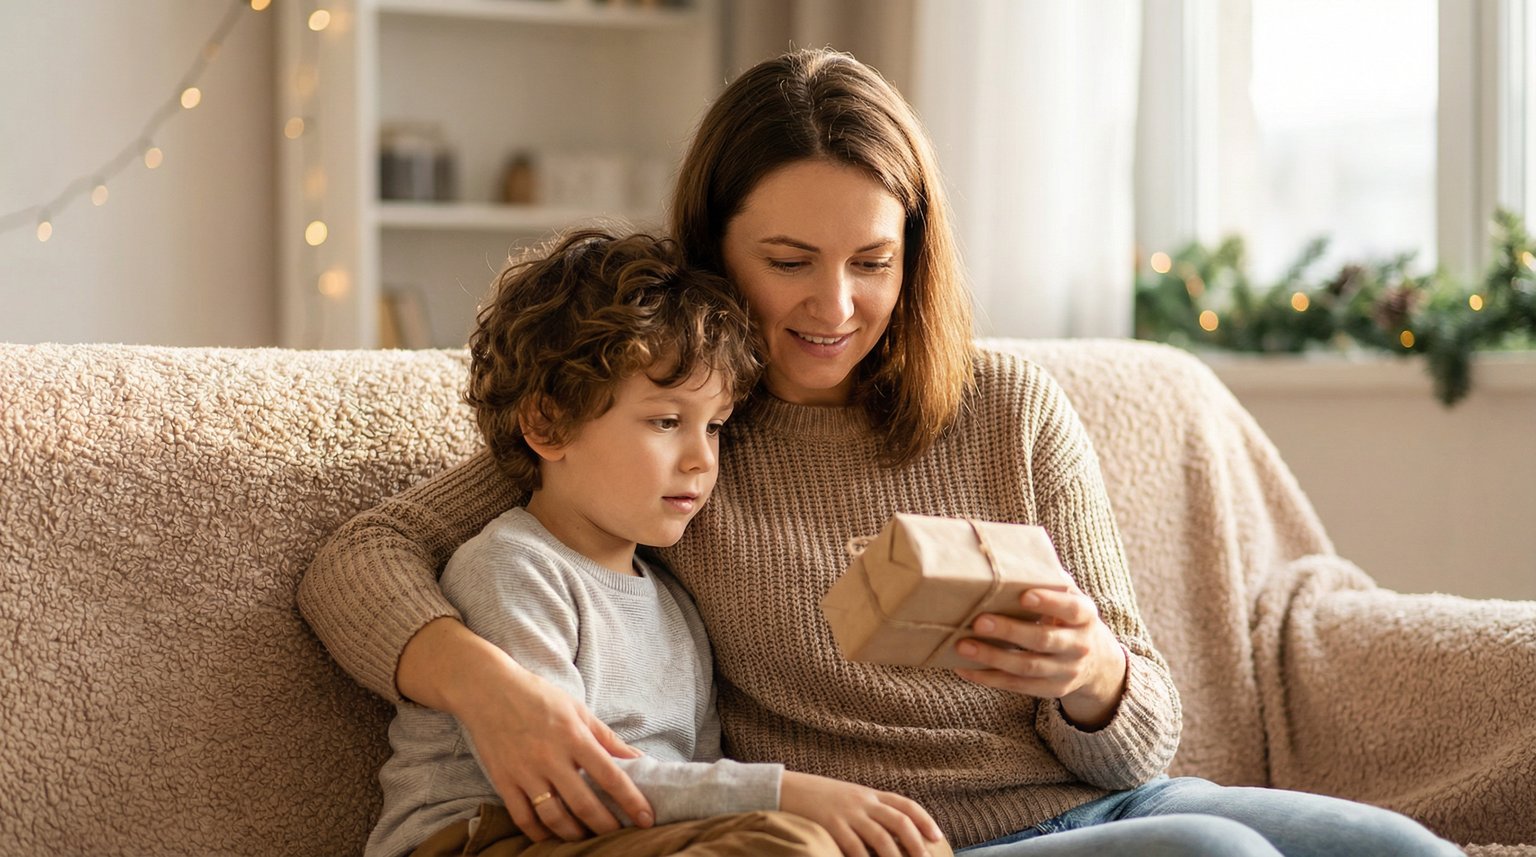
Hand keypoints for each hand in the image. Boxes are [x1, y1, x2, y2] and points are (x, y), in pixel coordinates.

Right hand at [402, 618, 653, 840]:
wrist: (487, 690)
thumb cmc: (537, 696)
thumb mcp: (577, 709)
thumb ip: (607, 738)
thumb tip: (637, 759)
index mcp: (573, 737)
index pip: (610, 776)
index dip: (631, 801)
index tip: (646, 819)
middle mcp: (550, 757)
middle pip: (584, 803)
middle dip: (606, 825)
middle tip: (620, 835)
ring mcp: (525, 772)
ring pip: (554, 816)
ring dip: (574, 834)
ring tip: (587, 838)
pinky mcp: (504, 781)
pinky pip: (523, 817)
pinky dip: (539, 833)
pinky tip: (552, 836)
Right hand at [779, 771, 945, 856]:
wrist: (788, 788)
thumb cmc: (820, 797)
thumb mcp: (849, 797)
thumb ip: (869, 810)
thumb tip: (892, 831)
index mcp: (869, 794)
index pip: (905, 805)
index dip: (924, 820)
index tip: (936, 837)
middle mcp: (863, 801)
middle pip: (899, 820)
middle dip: (916, 842)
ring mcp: (847, 813)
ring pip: (880, 837)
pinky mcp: (831, 825)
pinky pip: (853, 847)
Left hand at [952, 586, 1128, 729]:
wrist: (1098, 663)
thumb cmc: (1071, 619)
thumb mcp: (1071, 598)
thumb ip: (1050, 580)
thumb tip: (1012, 555)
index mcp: (1085, 616)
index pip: (1070, 609)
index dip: (1049, 602)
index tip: (1024, 595)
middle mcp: (1079, 645)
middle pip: (1043, 640)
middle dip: (1010, 631)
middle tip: (980, 621)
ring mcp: (1065, 671)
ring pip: (1027, 667)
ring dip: (993, 656)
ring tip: (963, 645)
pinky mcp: (1051, 690)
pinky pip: (1017, 686)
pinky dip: (989, 678)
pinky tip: (964, 668)